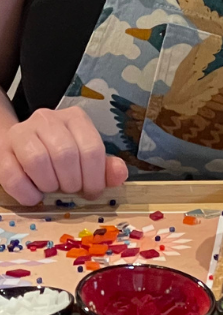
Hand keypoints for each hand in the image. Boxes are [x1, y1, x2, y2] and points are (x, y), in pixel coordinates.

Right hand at [0, 108, 127, 205]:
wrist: (21, 143)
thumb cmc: (58, 151)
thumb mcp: (84, 154)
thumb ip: (105, 166)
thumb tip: (120, 176)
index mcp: (75, 118)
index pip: (92, 148)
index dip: (95, 177)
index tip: (92, 192)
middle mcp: (49, 119)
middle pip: (66, 154)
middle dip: (71, 181)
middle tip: (70, 191)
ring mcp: (22, 132)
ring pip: (38, 161)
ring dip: (49, 184)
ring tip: (52, 189)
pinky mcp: (2, 149)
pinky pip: (12, 175)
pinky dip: (26, 192)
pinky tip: (34, 196)